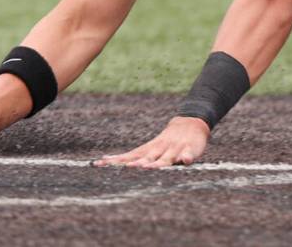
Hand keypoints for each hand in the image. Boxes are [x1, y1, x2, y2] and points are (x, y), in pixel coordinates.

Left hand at [93, 116, 209, 168]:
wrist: (191, 123)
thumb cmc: (166, 142)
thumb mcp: (149, 148)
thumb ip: (131, 156)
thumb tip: (108, 158)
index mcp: (148, 150)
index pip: (130, 157)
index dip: (116, 162)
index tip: (101, 164)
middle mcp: (159, 149)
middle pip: (146, 158)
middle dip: (136, 164)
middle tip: (127, 169)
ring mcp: (175, 149)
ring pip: (166, 158)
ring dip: (158, 164)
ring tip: (148, 168)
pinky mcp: (190, 150)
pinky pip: (189, 154)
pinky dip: (187, 157)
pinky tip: (186, 161)